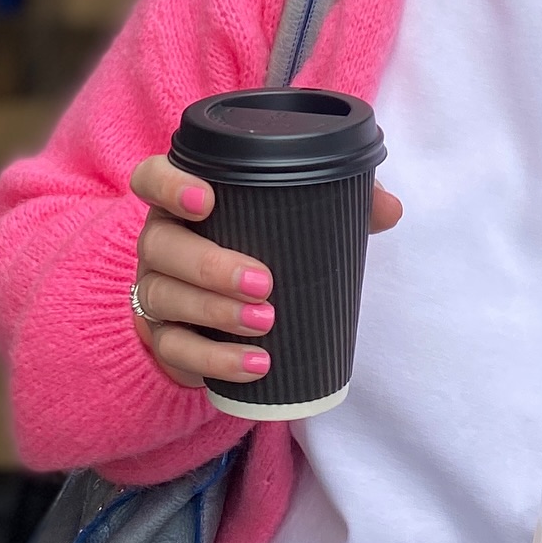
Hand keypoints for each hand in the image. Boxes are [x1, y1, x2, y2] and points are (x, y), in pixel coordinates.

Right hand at [129, 155, 401, 388]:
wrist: (220, 311)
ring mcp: (154, 290)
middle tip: (264, 282)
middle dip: (210, 265)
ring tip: (266, 324)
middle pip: (162, 245)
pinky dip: (214, 359)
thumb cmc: (258, 246)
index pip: (152, 178)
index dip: (170, 185)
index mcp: (182, 201)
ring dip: (215, 313)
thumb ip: (339, 200)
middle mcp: (159, 241)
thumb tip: (389, 208)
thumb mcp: (290, 219)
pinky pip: (175, 350)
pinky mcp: (162, 338)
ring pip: (165, 298)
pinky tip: (256, 364)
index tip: (207, 200)